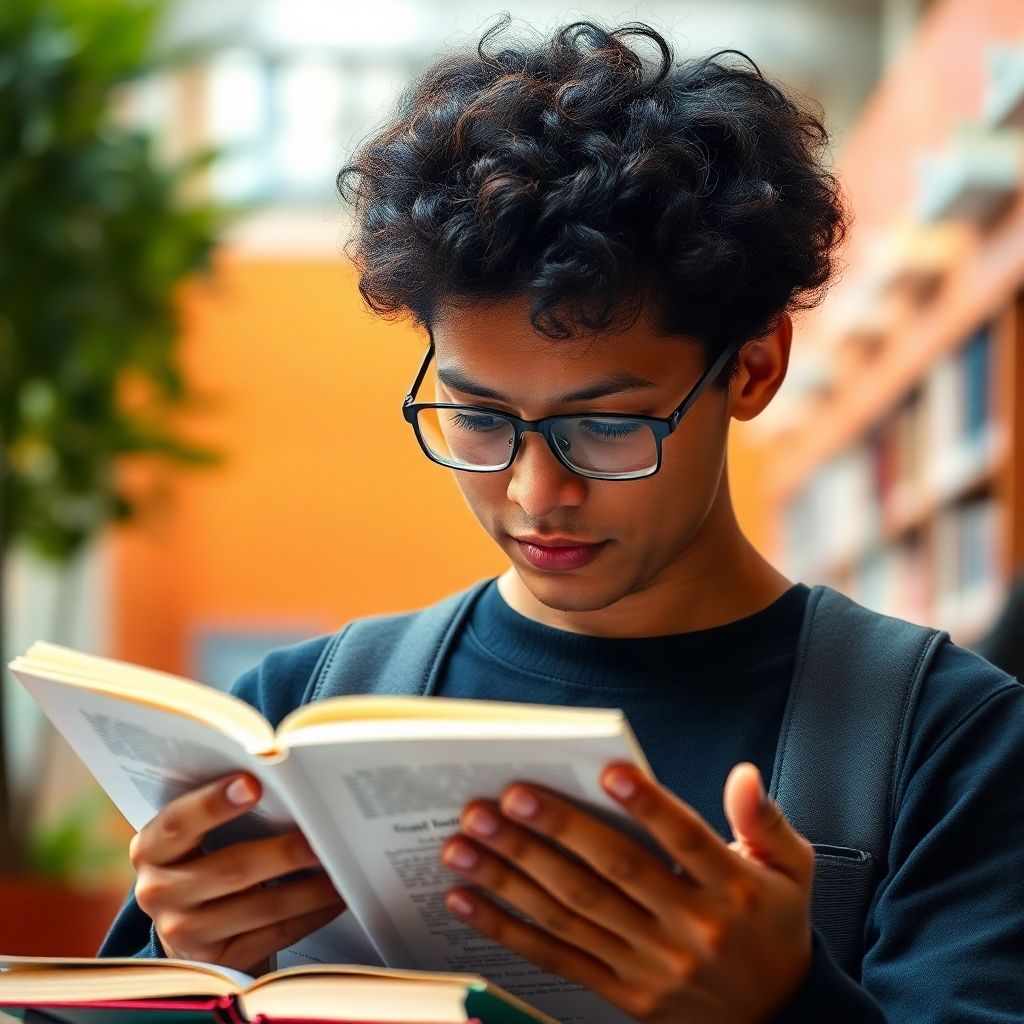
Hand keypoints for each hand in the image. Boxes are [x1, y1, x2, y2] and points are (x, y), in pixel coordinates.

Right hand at [132, 773, 345, 973]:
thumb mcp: (194, 835)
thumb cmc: (203, 856)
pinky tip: (334, 897)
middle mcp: (159, 893)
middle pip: (230, 869)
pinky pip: (274, 935)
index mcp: (151, 848)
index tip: (253, 784)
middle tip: (320, 837)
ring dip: (309, 888)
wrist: (187, 922)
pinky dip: (310, 914)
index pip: (179, 823)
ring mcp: (185, 933)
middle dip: (282, 853)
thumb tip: (284, 782)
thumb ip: (221, 808)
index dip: (213, 803)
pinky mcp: (217, 961)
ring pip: (260, 906)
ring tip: (340, 867)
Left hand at [440, 762, 813, 1023]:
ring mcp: (651, 966)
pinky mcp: (623, 993)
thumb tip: (743, 776)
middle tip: (505, 797)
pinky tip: (466, 900)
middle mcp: (690, 929)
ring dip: (513, 875)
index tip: (607, 771)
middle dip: (555, 831)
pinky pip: (558, 957)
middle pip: (615, 873)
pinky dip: (508, 929)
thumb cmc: (775, 925)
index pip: (685, 840)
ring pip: (574, 913)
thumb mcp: (791, 869)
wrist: (778, 1019)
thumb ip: (765, 820)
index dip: (649, 805)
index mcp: (732, 889)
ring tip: (464, 841)